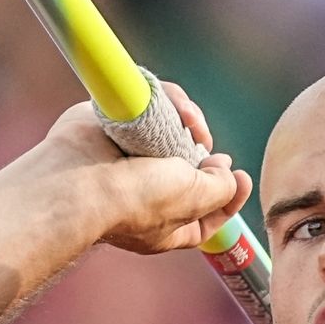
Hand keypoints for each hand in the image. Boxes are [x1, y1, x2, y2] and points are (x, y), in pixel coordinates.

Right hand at [39, 81, 254, 255]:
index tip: (243, 178)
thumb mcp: (196, 200)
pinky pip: (154, 105)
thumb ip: (221, 189)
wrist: (81, 180)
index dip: (230, 196)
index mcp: (165, 223)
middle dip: (205, 151)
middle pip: (190, 165)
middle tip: (206, 146)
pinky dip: (169, 100)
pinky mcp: (118, 124)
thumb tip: (224, 169)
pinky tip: (176, 106)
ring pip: (174, 130)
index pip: (206, 214)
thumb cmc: (136, 200)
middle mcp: (147, 191)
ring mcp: (130, 156)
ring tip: (189, 120)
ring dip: (190, 119)